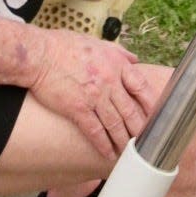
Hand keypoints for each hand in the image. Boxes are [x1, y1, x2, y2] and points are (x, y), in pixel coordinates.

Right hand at [29, 28, 153, 156]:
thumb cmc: (66, 46)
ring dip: (123, 140)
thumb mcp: (98, 42)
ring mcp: (94, 96)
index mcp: (116, 64)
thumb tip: (135, 59)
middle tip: (146, 142)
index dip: (150, 104)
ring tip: (129, 152)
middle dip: (140, 128)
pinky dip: (103, 144)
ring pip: (116, 124)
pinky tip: (108, 153)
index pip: (141, 87)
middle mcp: (109, 81)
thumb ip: (119, 52)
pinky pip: (95, 131)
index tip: (156, 116)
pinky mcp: (78, 109)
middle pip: (131, 110)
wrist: (39, 54)